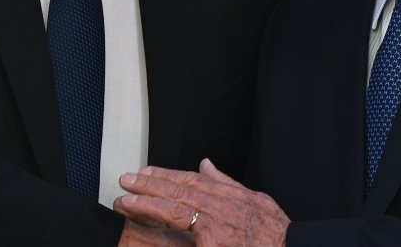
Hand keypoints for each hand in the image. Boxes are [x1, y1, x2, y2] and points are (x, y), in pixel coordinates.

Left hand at [115, 158, 288, 246]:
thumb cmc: (275, 235)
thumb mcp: (257, 202)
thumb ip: (228, 184)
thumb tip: (206, 164)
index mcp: (233, 196)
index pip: (194, 180)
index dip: (168, 174)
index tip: (148, 171)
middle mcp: (223, 203)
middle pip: (181, 186)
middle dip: (152, 181)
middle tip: (128, 178)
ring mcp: (218, 219)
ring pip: (175, 199)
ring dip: (146, 193)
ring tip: (125, 192)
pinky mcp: (212, 236)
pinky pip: (178, 219)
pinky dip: (156, 209)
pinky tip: (137, 207)